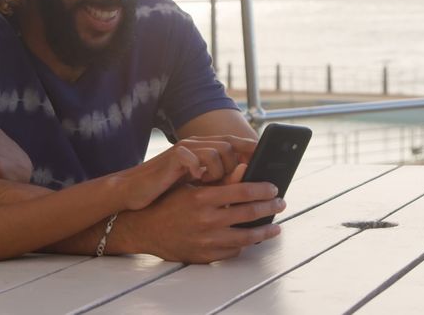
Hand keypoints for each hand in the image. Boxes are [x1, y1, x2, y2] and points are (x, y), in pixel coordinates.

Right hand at [114, 180, 284, 263]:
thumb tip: (246, 168)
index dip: (263, 189)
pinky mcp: (204, 256)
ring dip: (264, 231)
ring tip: (275, 227)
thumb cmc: (167, 202)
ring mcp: (206, 241)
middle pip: (249, 214)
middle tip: (280, 203)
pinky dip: (243, 245)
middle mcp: (206, 220)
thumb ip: (221, 179)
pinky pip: (232, 251)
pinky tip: (250, 238)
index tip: (274, 188)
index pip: (243, 191)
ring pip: (246, 237)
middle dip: (269, 208)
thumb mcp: (191, 186)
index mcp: (203, 198)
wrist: (143, 228)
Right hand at [175, 135, 256, 183]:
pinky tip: (196, 177)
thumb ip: (221, 178)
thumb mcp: (201, 182)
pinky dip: (196, 167)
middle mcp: (196, 143)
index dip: (248, 147)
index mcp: (204, 147)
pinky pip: (190, 156)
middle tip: (227, 181)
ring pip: (213, 151)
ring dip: (215, 170)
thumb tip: (244, 176)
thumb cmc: (172, 187)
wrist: (141, 187)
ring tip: (206, 181)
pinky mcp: (172, 156)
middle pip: (227, 145)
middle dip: (233, 165)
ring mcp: (184, 148)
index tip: (261, 158)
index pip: (232, 141)